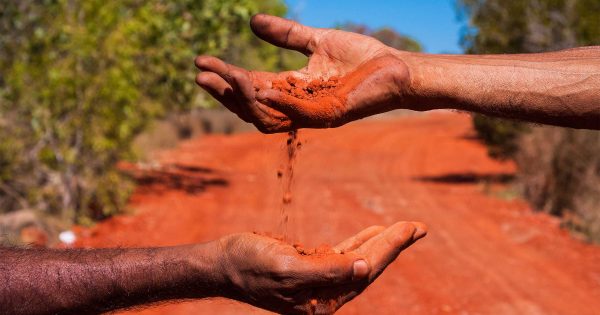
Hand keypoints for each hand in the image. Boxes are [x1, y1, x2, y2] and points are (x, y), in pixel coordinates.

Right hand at [195, 14, 413, 132]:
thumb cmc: (362, 58)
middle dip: (224, 92)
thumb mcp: (316, 41)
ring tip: (225, 77)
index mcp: (292, 89)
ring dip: (244, 99)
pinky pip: (298, 114)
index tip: (200, 60)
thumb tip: (252, 22)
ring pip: (268, 116)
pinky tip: (260, 88)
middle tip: (201, 75)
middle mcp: (297, 106)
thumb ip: (286, 35)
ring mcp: (313, 113)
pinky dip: (278, 103)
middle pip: (251, 106)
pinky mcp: (331, 114)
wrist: (397, 67)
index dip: (224, 76)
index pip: (249, 86)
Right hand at [217, 221, 426, 313]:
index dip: (390, 248)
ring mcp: (319, 282)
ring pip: (358, 260)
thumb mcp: (287, 268)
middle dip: (393, 245)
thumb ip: (327, 271)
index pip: (365, 271)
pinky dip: (359, 243)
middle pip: (367, 267)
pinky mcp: (310, 268)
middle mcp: (325, 295)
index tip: (410, 228)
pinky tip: (372, 233)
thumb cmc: (249, 265)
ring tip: (405, 229)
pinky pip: (342, 255)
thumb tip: (365, 268)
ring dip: (381, 243)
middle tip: (418, 226)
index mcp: (323, 301)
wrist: (223, 263)